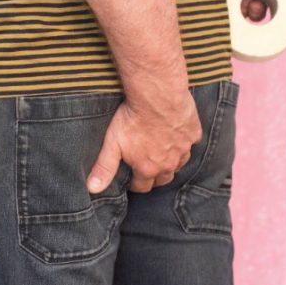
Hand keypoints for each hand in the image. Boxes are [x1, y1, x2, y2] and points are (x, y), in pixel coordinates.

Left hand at [87, 90, 202, 193]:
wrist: (158, 96)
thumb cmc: (133, 118)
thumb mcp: (112, 144)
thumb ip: (105, 167)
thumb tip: (93, 189)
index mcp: (148, 168)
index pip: (143, 186)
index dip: (135, 184)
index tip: (132, 179)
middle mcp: (168, 164)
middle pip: (163, 179)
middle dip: (154, 177)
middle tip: (147, 169)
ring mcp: (183, 149)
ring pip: (179, 164)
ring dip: (171, 162)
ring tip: (162, 155)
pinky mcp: (193, 134)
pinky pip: (190, 144)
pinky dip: (184, 142)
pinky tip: (177, 135)